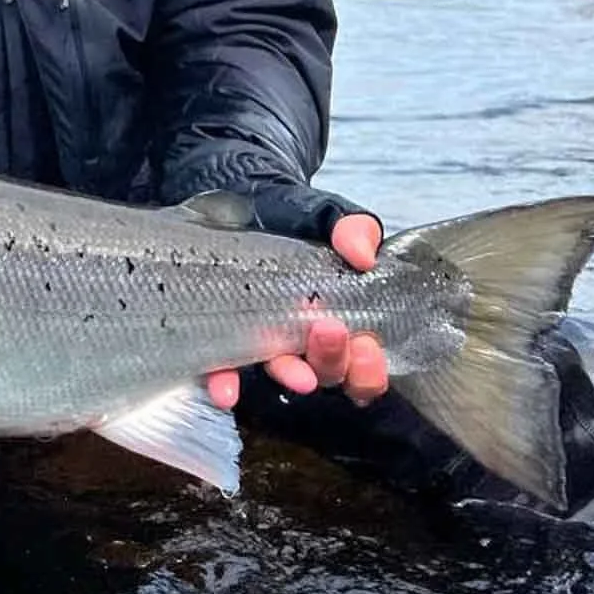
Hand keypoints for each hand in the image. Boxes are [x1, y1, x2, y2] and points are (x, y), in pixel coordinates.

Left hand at [205, 212, 388, 410]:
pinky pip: (225, 371)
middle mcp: (305, 341)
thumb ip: (353, 230)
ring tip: (292, 368)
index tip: (367, 344)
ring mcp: (265, 343)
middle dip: (333, 360)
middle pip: (328, 372)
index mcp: (341, 319)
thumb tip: (363, 255)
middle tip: (328, 329)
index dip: (369, 367)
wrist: (243, 203)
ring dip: (288, 375)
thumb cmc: (292, 218)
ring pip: (281, 375)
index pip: (363, 364)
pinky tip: (226, 389)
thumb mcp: (327, 217)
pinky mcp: (224, 339)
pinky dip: (226, 382)